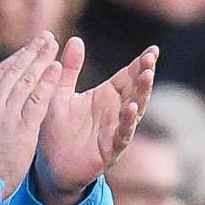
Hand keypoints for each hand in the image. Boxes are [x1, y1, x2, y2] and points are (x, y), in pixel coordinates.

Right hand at [0, 33, 61, 199]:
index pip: (0, 72)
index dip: (17, 57)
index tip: (29, 47)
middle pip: (16, 70)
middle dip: (32, 52)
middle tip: (47, 37)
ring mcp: (7, 114)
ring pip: (28, 80)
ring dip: (42, 60)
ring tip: (54, 45)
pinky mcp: (22, 128)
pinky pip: (38, 99)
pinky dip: (48, 82)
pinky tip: (57, 68)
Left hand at [32, 38, 156, 204]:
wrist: (50, 165)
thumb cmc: (57, 129)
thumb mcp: (60, 94)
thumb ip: (69, 69)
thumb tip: (76, 39)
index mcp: (106, 96)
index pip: (127, 76)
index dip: (140, 63)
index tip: (153, 49)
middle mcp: (115, 112)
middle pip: (135, 91)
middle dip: (144, 75)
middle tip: (150, 59)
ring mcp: (115, 131)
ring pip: (135, 111)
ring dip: (142, 95)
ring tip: (147, 77)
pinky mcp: (110, 151)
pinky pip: (122, 136)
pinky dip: (128, 123)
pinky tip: (131, 109)